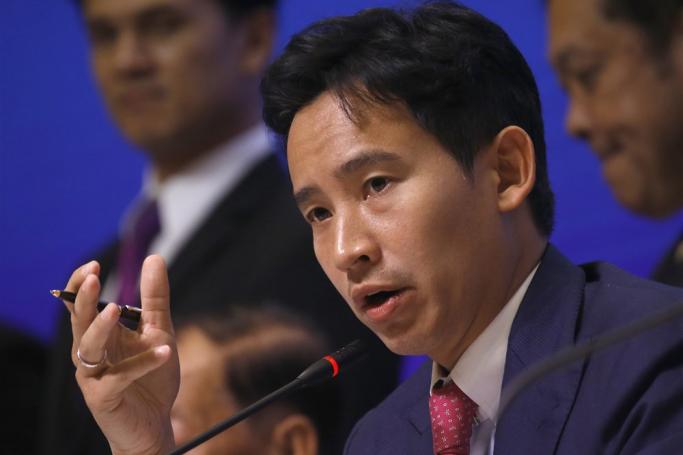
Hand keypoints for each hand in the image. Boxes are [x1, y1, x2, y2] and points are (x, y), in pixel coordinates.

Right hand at [65, 255, 178, 454]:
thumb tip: (153, 257)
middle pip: (79, 321)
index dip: (80, 285)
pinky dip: (142, 363)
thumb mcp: (160, 330)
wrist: (155, 423)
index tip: (93, 265)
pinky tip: (164, 351)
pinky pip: (119, 377)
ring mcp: (94, 376)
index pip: (81, 305)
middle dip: (83, 299)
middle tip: (94, 278)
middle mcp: (91, 353)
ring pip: (88, 347)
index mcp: (101, 334)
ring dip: (101, 327)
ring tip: (116, 308)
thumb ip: (154, 298)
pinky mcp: (104, 397)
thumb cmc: (152, 377)